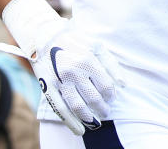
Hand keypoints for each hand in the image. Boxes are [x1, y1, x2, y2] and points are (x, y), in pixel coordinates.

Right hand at [2, 0, 122, 134]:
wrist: (45, 37)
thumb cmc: (75, 42)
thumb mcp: (97, 46)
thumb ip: (111, 65)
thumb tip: (123, 85)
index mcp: (88, 60)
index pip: (105, 85)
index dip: (111, 95)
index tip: (111, 98)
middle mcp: (74, 71)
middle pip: (94, 97)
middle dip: (102, 108)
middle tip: (106, 111)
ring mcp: (60, 80)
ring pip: (78, 106)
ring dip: (89, 118)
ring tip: (96, 122)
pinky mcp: (48, 87)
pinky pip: (60, 109)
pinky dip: (71, 122)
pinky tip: (80, 129)